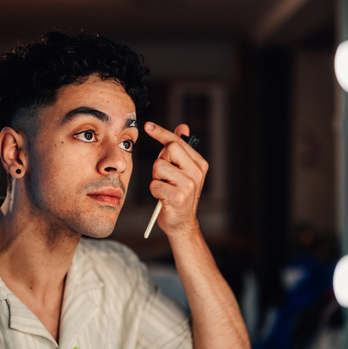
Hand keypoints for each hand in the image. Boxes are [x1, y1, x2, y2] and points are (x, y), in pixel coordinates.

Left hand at [145, 122, 208, 237]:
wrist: (182, 223)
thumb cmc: (179, 195)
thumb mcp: (183, 171)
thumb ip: (182, 150)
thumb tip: (183, 127)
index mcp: (199, 164)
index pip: (177, 142)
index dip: (161, 133)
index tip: (147, 125)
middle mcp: (197, 172)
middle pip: (168, 150)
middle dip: (160, 161)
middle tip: (165, 176)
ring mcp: (188, 185)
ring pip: (159, 167)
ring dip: (156, 178)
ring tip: (165, 187)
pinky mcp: (178, 197)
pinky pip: (155, 184)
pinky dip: (155, 191)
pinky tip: (163, 198)